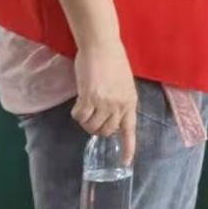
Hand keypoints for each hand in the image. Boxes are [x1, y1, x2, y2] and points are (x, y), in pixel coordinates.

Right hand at [72, 40, 137, 165]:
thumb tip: (111, 116)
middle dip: (98, 128)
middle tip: (92, 116)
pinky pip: (79, 117)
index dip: (128, 148)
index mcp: (130, 101)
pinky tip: (78, 102)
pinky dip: (76, 113)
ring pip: (91, 126)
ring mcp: (104, 102)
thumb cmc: (113, 60)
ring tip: (85, 106)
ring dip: (86, 121)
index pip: (130, 130)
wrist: (101, 45)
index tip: (125, 162)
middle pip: (106, 131)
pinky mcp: (89, 98)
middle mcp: (119, 105)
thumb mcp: (124, 83)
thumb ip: (120, 100)